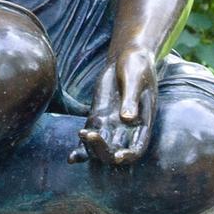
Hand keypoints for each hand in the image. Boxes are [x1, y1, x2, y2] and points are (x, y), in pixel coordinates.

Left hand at [72, 45, 157, 166]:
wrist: (126, 56)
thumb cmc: (136, 65)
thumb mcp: (135, 79)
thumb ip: (131, 99)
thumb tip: (127, 119)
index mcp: (142, 123)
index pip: (138, 148)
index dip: (129, 155)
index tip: (117, 156)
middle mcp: (127, 128)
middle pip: (116, 151)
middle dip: (104, 151)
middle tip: (91, 137)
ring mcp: (112, 124)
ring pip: (101, 148)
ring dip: (90, 150)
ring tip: (81, 135)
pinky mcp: (98, 117)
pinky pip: (90, 136)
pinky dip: (81, 148)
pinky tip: (71, 158)